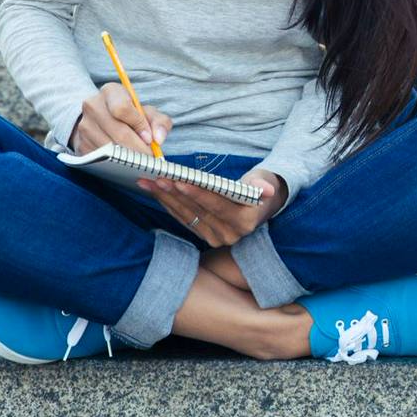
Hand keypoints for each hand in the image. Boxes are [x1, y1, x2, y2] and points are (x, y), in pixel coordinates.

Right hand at [71, 82, 172, 155]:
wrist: (101, 121)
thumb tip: (158, 139)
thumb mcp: (147, 113)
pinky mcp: (81, 143)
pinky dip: (116, 163)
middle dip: (138, 149)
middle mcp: (93, 105)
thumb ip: (159, 122)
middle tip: (150, 158)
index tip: (150, 139)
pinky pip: (101, 158)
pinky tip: (126, 163)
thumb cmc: (130, 115)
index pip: (123, 108)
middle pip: (118, 132)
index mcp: (111, 92)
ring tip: (141, 161)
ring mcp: (84, 125)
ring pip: (110, 148)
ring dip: (129, 158)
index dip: (139, 126)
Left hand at [137, 166, 287, 248]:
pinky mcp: (204, 236)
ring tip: (149, 182)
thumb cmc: (260, 187)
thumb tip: (268, 190)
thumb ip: (263, 185)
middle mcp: (230, 234)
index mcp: (245, 222)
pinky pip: (183, 219)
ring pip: (186, 215)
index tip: (179, 181)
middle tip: (156, 178)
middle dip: (175, 193)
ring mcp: (216, 238)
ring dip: (166, 198)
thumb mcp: (265, 182)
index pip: (217, 206)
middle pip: (197, 211)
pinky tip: (155, 191)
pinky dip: (168, 204)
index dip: (198, 194)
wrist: (260, 205)